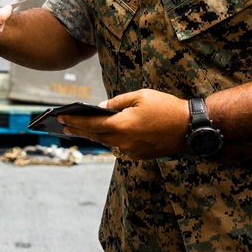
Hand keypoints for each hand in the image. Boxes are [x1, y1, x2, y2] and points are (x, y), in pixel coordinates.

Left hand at [57, 89, 190, 160]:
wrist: (190, 128)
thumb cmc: (166, 107)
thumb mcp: (140, 96)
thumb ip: (117, 102)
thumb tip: (101, 108)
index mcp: (123, 126)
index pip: (92, 123)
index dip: (75, 119)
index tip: (61, 116)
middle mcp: (124, 142)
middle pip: (95, 135)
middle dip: (78, 129)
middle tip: (63, 125)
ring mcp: (132, 151)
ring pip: (106, 142)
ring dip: (92, 135)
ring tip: (78, 129)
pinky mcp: (139, 155)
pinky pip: (119, 146)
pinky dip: (108, 139)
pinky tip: (102, 133)